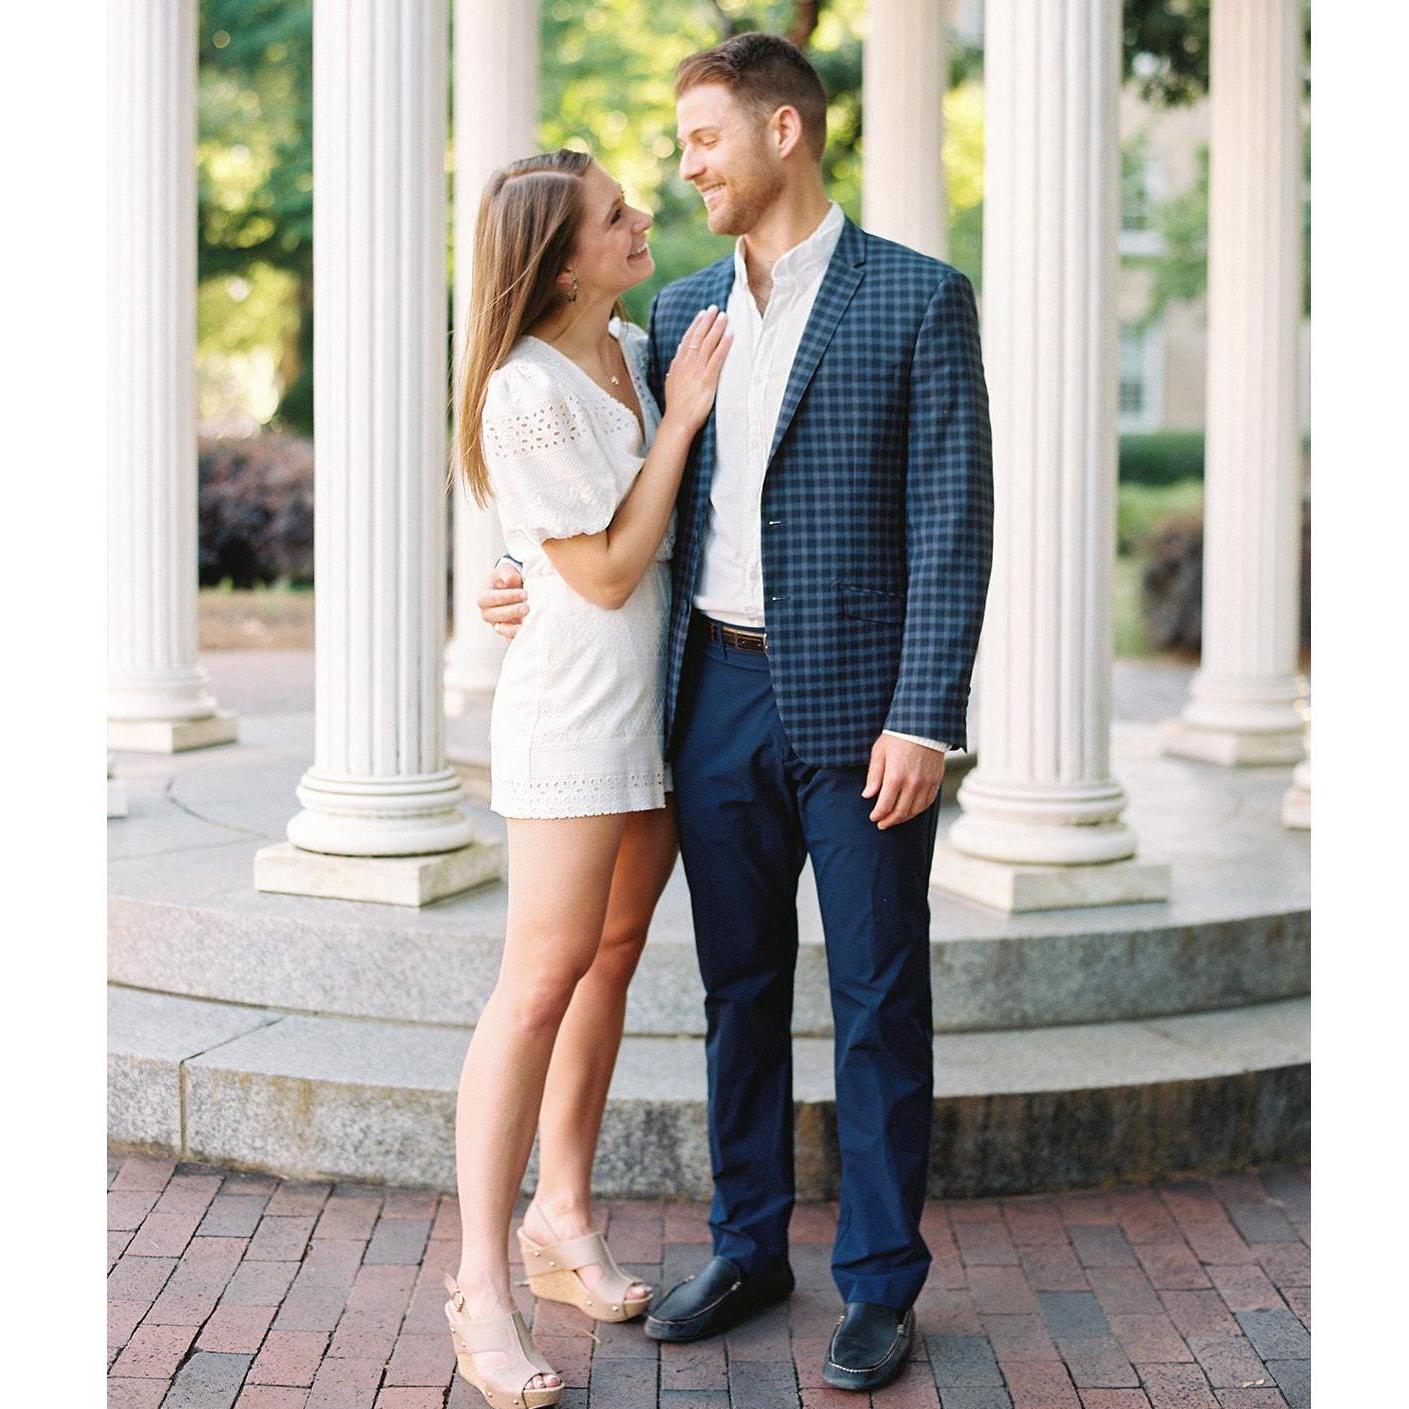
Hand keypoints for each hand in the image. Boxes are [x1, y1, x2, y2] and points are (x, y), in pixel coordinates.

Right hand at [477, 558, 526, 639]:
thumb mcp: (506, 571)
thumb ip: (507, 573)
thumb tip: (510, 580)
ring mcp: (496, 624)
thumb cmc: (508, 579)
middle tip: (527, 608)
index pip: (490, 598)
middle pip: (493, 616)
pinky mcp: (507, 632)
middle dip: (511, 612)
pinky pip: (510, 638)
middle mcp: (487, 612)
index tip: (524, 594)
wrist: (515, 589)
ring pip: (501, 629)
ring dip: (513, 628)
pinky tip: (528, 632)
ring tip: (527, 622)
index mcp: (483, 597)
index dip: (507, 597)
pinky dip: (518, 636)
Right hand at [662, 306, 731, 433]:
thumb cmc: (676, 405)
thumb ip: (675, 368)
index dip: (695, 325)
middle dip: (707, 321)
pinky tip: (730, 335)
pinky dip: (724, 345)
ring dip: (717, 328)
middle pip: (698, 337)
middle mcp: (687, 363)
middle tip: (715, 308)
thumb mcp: (671, 382)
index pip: (688, 339)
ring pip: (708, 343)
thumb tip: (677, 357)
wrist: (678, 420)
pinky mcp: (708, 378)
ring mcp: (697, 370)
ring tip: (724, 317)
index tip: (702, 314)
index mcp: (678, 364)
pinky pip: (717, 358)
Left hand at [861, 734, 945, 829]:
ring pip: (914, 810)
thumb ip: (873, 776)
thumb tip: (867, 796)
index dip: (878, 815)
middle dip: (889, 821)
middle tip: (881, 824)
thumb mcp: (879, 753)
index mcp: (895, 777)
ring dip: (903, 818)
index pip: (885, 805)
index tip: (873, 817)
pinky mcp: (936, 781)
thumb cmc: (897, 737)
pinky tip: (910, 811)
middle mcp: (912, 783)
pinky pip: (927, 803)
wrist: (923, 726)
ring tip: (894, 820)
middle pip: (900, 812)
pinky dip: (917, 810)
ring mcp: (926, 784)